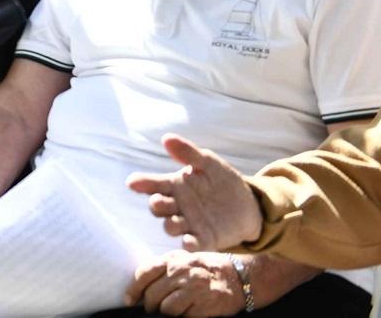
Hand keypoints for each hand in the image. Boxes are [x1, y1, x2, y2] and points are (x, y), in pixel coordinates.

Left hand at [125, 253, 246, 315]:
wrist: (238, 277)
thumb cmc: (204, 270)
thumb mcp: (183, 261)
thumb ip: (162, 269)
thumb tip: (138, 288)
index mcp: (173, 259)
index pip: (145, 273)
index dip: (133, 289)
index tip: (129, 300)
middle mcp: (183, 272)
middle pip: (153, 294)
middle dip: (149, 306)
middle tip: (152, 310)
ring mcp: (195, 289)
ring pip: (166, 308)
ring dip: (164, 314)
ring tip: (168, 313)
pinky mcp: (206, 305)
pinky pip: (184, 317)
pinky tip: (185, 314)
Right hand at [128, 134, 263, 251]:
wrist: (248, 205)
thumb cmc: (222, 180)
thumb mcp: (208, 163)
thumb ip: (189, 153)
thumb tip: (166, 138)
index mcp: (175, 186)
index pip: (153, 184)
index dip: (141, 183)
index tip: (132, 182)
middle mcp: (177, 205)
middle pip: (159, 207)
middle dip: (156, 205)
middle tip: (158, 202)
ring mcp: (189, 223)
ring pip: (171, 226)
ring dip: (170, 225)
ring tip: (172, 223)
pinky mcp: (204, 239)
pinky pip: (192, 243)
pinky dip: (189, 244)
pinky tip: (188, 242)